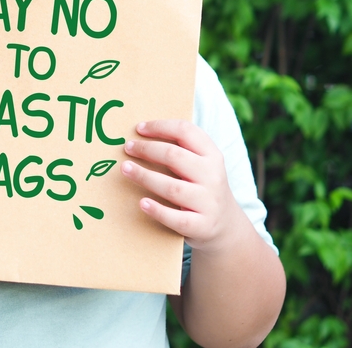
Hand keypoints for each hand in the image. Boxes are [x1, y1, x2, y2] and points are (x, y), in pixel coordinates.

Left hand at [121, 119, 249, 252]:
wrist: (226, 225)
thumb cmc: (203, 188)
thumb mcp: (202, 165)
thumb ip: (181, 151)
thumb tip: (140, 136)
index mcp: (212, 155)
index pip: (186, 131)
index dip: (160, 127)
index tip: (138, 128)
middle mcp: (213, 176)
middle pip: (174, 156)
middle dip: (147, 149)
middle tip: (127, 148)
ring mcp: (208, 202)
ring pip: (172, 187)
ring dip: (144, 176)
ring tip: (125, 169)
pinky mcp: (202, 226)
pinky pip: (176, 218)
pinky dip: (158, 210)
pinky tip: (142, 202)